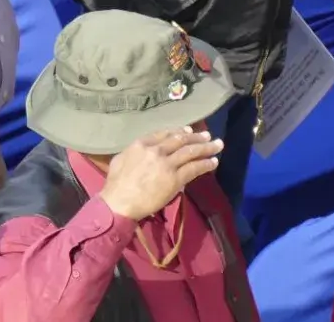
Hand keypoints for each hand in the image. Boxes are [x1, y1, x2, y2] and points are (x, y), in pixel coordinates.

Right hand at [96, 128, 222, 219]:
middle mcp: (156, 150)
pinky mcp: (175, 179)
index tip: (189, 131)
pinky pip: (194, 168)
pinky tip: (214, 162)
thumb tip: (145, 152)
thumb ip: (134, 152)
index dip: (179, 131)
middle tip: (208, 135)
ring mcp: (167, 164)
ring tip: (217, 145)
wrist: (120, 202)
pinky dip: (206, 164)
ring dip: (206, 147)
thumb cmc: (116, 185)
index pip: (165, 133)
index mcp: (141, 144)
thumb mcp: (120, 160)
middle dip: (197, 137)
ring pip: (191, 152)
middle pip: (181, 140)